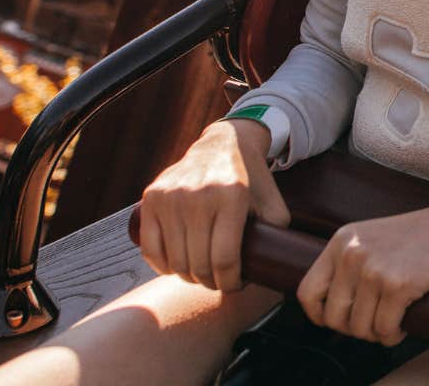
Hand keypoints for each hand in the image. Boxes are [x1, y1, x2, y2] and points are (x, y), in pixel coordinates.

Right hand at [138, 119, 289, 290]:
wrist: (222, 144)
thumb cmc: (250, 179)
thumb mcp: (272, 200)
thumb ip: (278, 231)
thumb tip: (276, 266)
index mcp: (231, 197)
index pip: (225, 259)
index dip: (230, 282)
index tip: (235, 285)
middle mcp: (198, 196)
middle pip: (199, 263)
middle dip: (211, 282)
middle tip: (219, 282)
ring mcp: (171, 197)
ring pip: (176, 260)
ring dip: (188, 277)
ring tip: (201, 276)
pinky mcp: (151, 198)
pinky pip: (150, 248)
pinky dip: (162, 267)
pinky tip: (175, 269)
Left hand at [297, 199, 428, 346]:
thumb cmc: (423, 235)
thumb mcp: (374, 238)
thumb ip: (352, 259)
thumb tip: (336, 302)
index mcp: (341, 241)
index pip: (308, 292)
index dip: (320, 315)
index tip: (340, 320)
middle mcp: (352, 254)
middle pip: (334, 316)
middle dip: (354, 330)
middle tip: (375, 324)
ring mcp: (374, 269)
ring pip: (360, 327)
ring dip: (376, 335)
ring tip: (392, 325)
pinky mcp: (399, 284)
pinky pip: (385, 328)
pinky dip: (392, 335)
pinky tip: (402, 327)